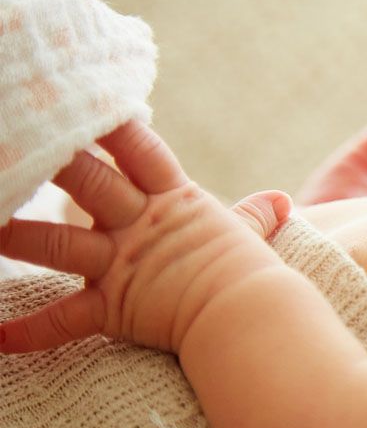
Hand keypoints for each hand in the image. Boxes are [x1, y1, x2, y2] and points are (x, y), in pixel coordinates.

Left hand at [0, 121, 290, 354]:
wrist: (251, 317)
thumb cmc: (251, 276)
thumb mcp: (248, 237)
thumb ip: (253, 216)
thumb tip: (280, 201)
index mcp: (173, 201)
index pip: (139, 151)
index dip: (111, 123)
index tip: (82, 96)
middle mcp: (139, 226)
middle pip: (89, 181)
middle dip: (53, 159)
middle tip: (16, 133)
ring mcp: (122, 267)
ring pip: (57, 244)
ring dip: (14, 235)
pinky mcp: (112, 309)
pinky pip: (63, 321)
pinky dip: (29, 331)